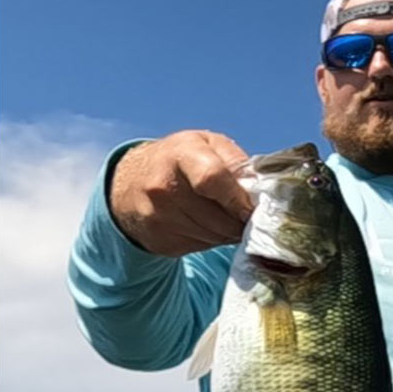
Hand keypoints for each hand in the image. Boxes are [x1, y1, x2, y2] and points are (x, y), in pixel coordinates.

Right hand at [109, 129, 253, 256]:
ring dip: (228, 232)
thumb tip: (260, 193)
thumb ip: (236, 163)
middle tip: (246, 216)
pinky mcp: (160, 239)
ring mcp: (158, 215)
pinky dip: (212, 240)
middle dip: (239, 221)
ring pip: (213, 236)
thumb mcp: (208, 145)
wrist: (132, 183)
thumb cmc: (182, 161)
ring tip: (226, 218)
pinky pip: (201, 247)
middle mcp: (163, 185)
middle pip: (218, 218)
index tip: (250, 209)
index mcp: (181, 153)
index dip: (237, 199)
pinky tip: (206, 226)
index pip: (212, 178)